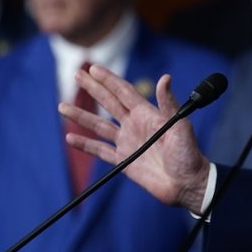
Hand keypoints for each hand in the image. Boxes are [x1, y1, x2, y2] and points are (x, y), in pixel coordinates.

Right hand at [58, 64, 210, 211]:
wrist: (186, 183)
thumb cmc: (189, 153)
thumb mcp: (180, 125)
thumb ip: (169, 103)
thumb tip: (165, 78)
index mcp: (148, 114)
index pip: (124, 92)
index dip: (109, 80)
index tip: (94, 68)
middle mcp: (135, 125)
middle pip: (109, 103)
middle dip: (93, 88)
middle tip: (77, 74)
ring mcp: (128, 142)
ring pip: (99, 126)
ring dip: (81, 116)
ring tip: (62, 106)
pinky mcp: (124, 161)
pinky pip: (100, 151)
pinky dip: (85, 145)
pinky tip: (71, 138)